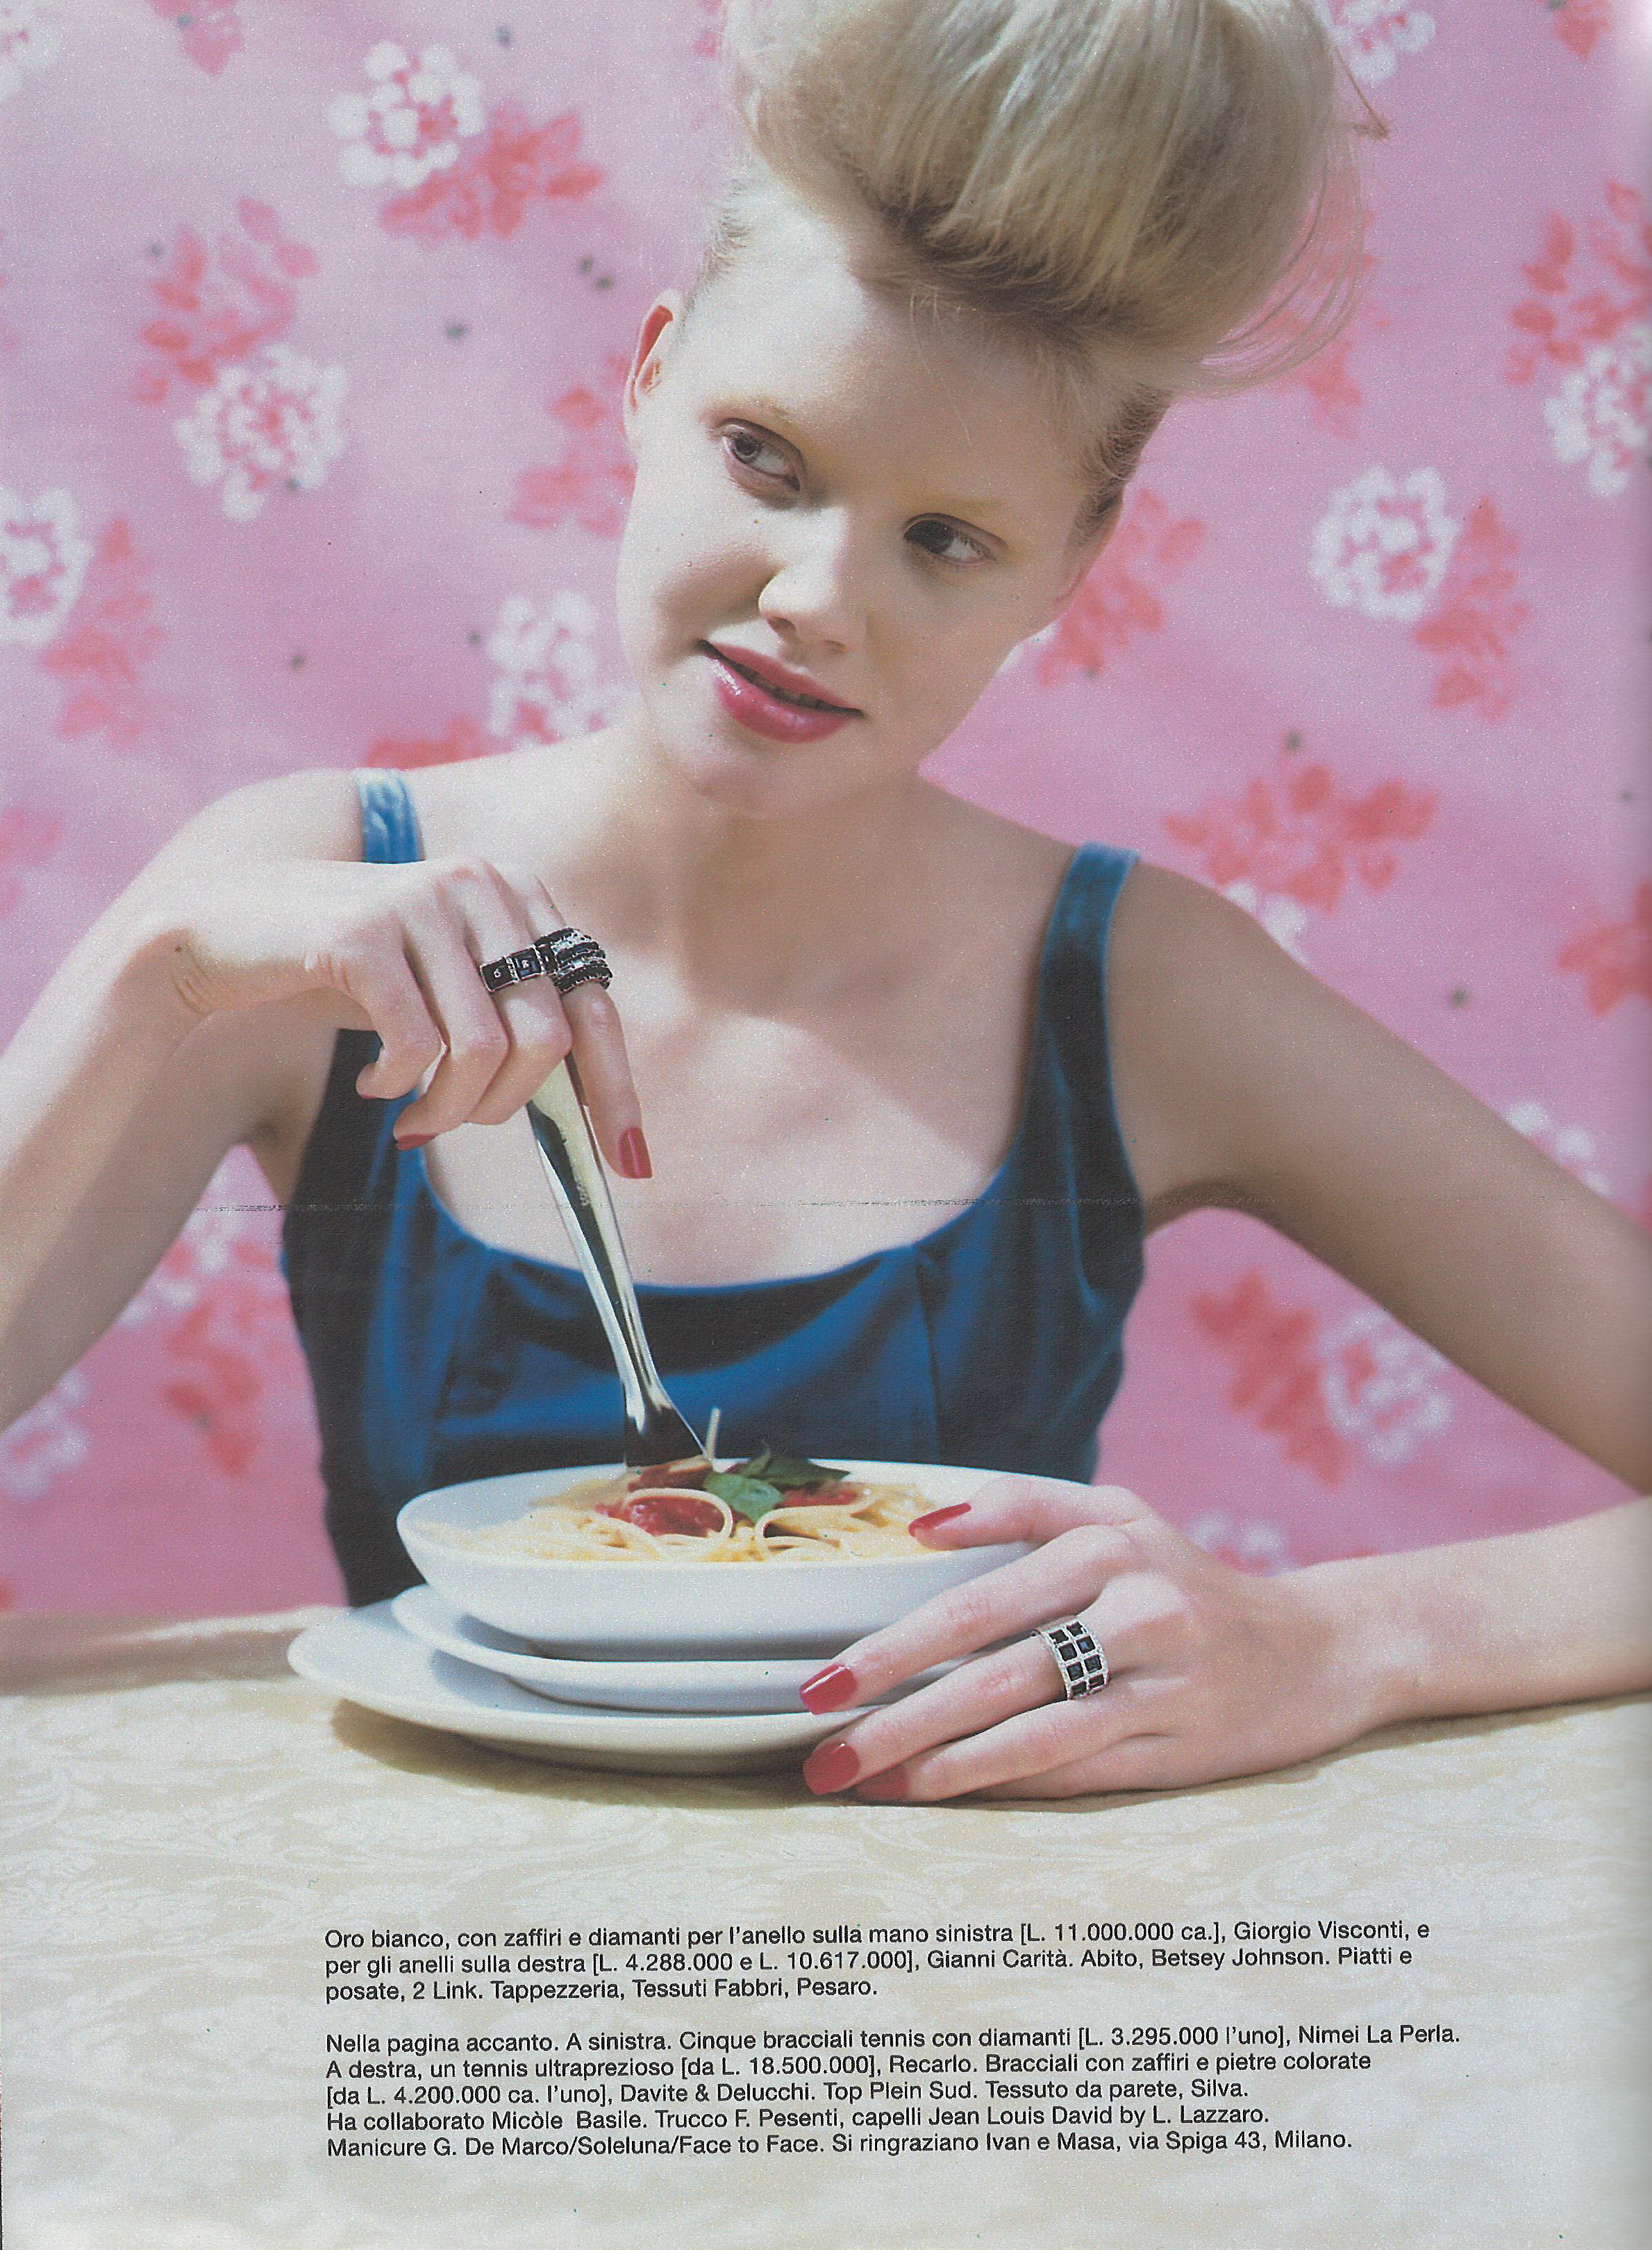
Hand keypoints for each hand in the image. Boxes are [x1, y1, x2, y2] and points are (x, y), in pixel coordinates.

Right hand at [152, 855, 644, 1168]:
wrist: (224, 930)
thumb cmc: (350, 972)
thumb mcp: (445, 985)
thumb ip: (513, 1021)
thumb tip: (594, 1111)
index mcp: (518, 893)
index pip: (593, 1003)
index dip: (616, 1090)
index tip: (629, 1163)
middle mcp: (482, 883)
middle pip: (546, 1038)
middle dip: (508, 1106)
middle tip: (452, 1121)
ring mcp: (423, 899)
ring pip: (485, 1050)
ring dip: (449, 1108)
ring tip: (413, 1116)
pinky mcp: (364, 932)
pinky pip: (416, 1045)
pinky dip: (398, 1086)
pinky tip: (371, 1084)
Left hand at [798, 1479, 1384, 1799]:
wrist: (1319, 1648)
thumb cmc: (1189, 1583)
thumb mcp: (1119, 1517)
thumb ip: (1022, 1509)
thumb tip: (921, 1525)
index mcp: (1107, 1540)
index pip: (978, 1594)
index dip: (895, 1638)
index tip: (825, 1678)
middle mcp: (1136, 1602)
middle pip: (991, 1664)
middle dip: (894, 1709)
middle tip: (820, 1746)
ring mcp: (1162, 1678)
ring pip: (1029, 1726)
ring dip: (934, 1761)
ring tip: (864, 1781)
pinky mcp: (1182, 1744)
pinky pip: (1075, 1768)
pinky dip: (1001, 1785)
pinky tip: (943, 1796)